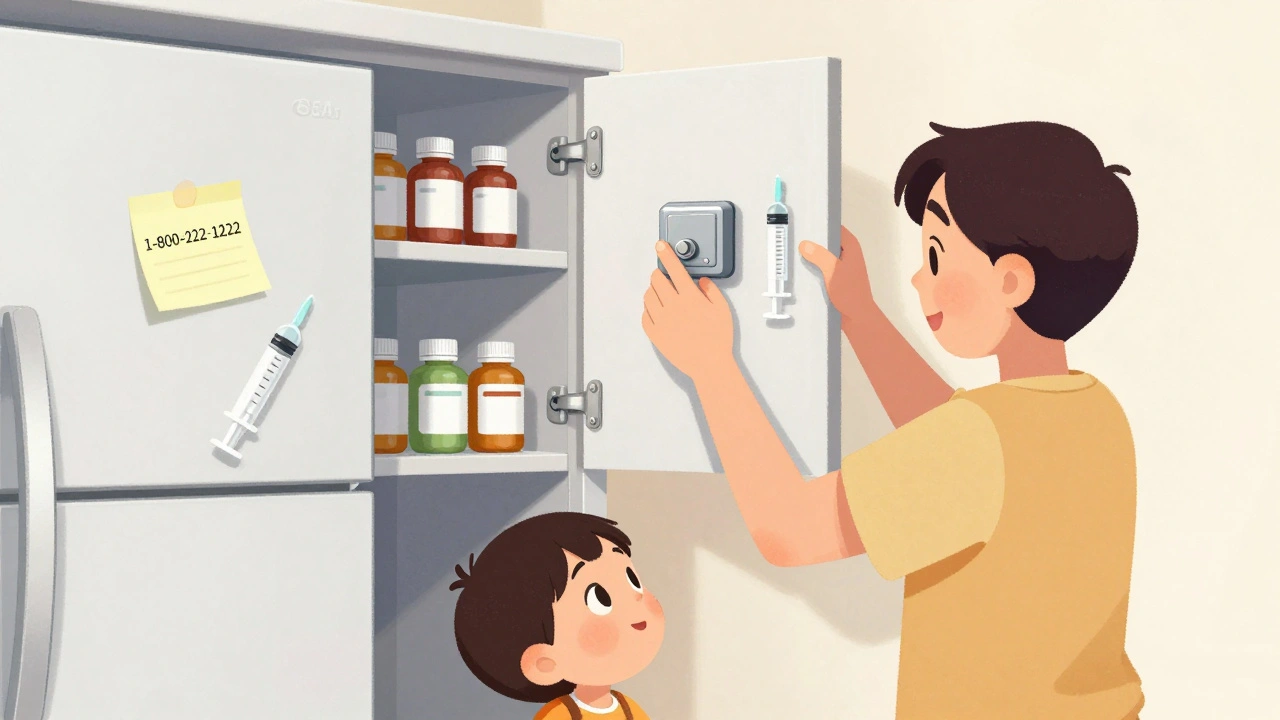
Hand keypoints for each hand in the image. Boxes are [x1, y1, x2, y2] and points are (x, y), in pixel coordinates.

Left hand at [642, 241, 734, 382]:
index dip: (666, 253)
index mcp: (690, 297)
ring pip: (648, 296)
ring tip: (664, 296)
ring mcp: (661, 320)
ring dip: (654, 291)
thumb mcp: (722, 309)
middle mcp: (672, 306)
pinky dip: (649, 309)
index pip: (674, 268)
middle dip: (660, 274)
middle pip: (656, 279)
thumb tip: (700, 281)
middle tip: (666, 279)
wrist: (709, 365)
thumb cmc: (718, 339)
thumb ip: (710, 290)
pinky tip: (659, 312)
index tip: (660, 246)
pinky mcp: (654, 333)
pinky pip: (645, 315)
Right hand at [799, 226, 874, 317]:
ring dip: (811, 255)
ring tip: (792, 251)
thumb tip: (804, 244)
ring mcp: (841, 266)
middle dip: (812, 240)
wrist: (856, 316)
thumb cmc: (849, 292)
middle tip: (793, 238)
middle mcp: (847, 254)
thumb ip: (820, 256)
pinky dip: (813, 267)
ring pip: (823, 255)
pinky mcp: (835, 278)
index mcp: (851, 247)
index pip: (835, 228)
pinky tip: (798, 268)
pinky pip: (822, 267)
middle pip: (827, 241)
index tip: (803, 223)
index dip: (821, 225)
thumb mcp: (833, 271)